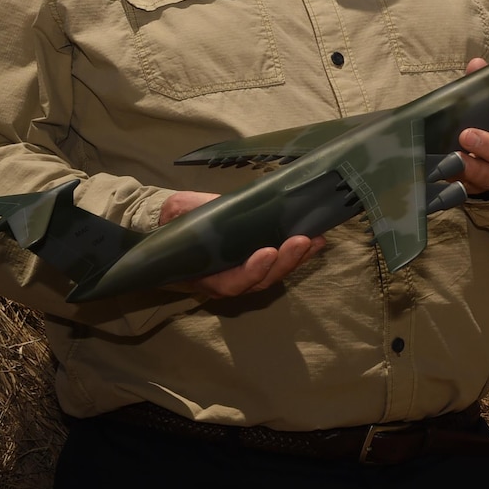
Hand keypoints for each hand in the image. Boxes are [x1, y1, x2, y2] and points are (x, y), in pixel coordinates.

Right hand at [158, 191, 324, 298]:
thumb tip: (204, 206)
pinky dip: (298, 254)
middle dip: (284, 262)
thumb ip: (189, 212)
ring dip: (297, 259)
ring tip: (315, 240)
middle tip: (302, 241)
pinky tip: (315, 239)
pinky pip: (279, 263)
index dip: (251, 271)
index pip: (230, 282)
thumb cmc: (176, 221)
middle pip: (260, 282)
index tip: (268, 252)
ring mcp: (245, 272)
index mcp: (204, 275)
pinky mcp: (259, 259)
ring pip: (274, 274)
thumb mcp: (177, 213)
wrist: (172, 226)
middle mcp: (227, 280)